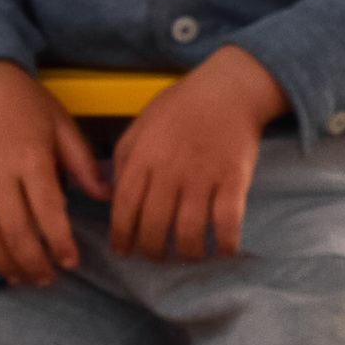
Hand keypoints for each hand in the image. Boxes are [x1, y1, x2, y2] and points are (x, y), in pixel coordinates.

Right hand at [0, 62, 106, 285]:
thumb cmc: (27, 104)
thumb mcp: (61, 125)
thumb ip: (82, 163)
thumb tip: (106, 196)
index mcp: (31, 159)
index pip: (47, 212)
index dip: (59, 242)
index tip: (71, 262)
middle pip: (15, 231)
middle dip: (33, 262)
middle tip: (48, 279)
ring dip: (4, 262)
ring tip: (22, 277)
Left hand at [108, 45, 285, 261]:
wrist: (229, 89)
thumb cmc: (182, 106)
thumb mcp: (141, 124)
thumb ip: (123, 160)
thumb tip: (111, 197)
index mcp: (144, 157)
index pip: (125, 207)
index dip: (122, 235)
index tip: (123, 251)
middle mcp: (171, 171)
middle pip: (155, 228)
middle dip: (153, 251)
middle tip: (157, 255)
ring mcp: (203, 177)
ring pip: (189, 234)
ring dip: (188, 253)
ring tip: (189, 255)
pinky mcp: (233, 180)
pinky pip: (228, 223)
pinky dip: (225, 245)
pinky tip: (223, 250)